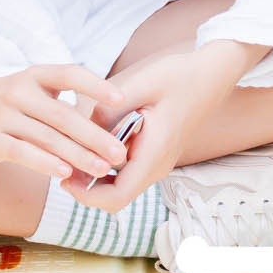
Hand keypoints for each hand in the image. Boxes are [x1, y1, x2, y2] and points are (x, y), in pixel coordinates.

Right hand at [0, 63, 132, 183]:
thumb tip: (103, 128)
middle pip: (63, 115)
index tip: (121, 100)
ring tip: (101, 168)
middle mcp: (20, 93)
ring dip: (78, 155)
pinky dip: (45, 163)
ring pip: (47, 138)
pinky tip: (65, 173)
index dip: (96, 85)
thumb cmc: (8, 98)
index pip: (70, 74)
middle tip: (119, 153)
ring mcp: (4, 117)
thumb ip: (61, 103)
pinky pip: (23, 152)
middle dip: (95, 136)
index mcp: (36, 76)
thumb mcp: (32, 88)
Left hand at [78, 44, 246, 210]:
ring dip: (95, 177)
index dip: (86, 196)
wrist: (211, 74)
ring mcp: (158, 163)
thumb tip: (81, 128)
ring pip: (119, 186)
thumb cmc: (179, 76)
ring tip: (72, 150)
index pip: (117, 196)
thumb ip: (109, 108)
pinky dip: (106, 165)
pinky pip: (126, 172)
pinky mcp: (155, 155)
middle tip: (61, 163)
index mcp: (154, 153)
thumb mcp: (141, 84)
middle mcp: (157, 166)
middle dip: (85, 188)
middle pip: (115, 197)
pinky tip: (92, 141)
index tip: (64, 178)